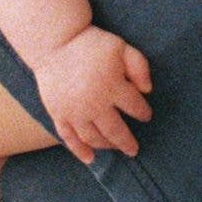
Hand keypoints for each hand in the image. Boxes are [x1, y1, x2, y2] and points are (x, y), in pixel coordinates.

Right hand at [34, 27, 152, 164]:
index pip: (134, 107)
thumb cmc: (91, 44)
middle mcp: (94, 104)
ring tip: (115, 148)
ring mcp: (74, 112)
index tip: (146, 115)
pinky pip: (69, 138)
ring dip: (107, 146)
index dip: (143, 112)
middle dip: (127, 141)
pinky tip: (90, 158)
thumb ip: (139, 66)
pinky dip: (79, 151)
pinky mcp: (58, 114)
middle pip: (116, 130)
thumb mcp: (121, 47)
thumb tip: (148, 90)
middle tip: (134, 149)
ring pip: (94, 138)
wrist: (54, 42)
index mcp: (112, 86)